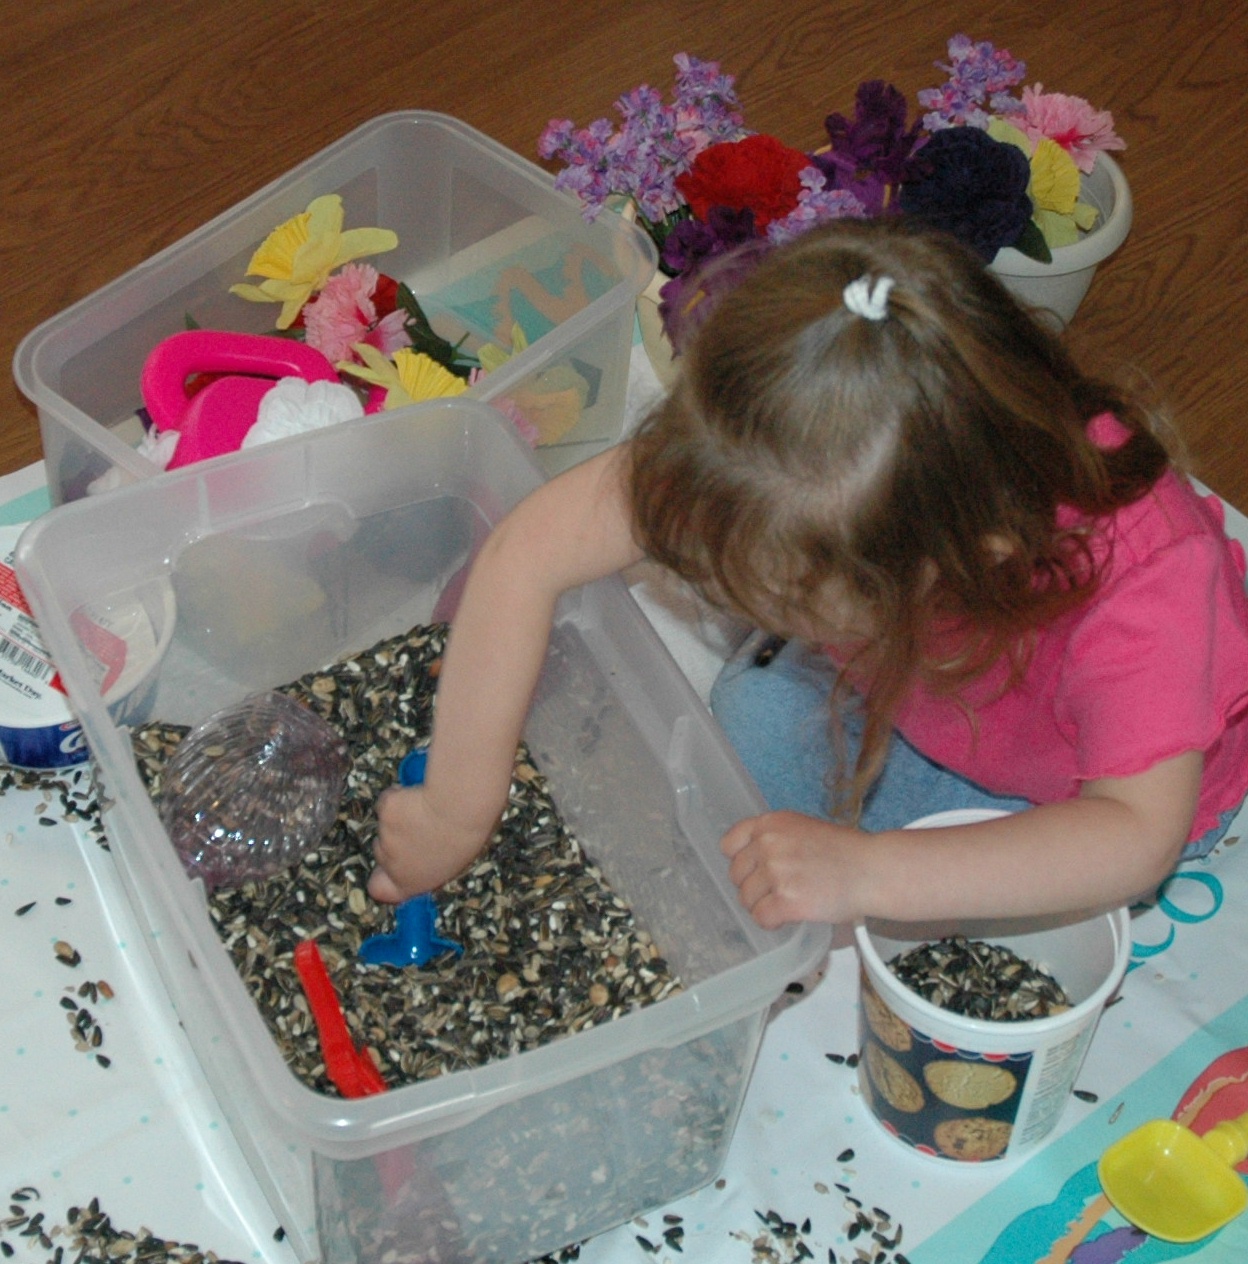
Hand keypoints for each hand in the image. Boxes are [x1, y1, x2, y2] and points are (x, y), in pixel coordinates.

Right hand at [368, 784, 492, 903]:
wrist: (457, 809)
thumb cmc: (467, 836)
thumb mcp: (455, 863)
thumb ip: (433, 865)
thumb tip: (428, 852)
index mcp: (410, 882)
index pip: (380, 888)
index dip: (383, 877)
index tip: (392, 867)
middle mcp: (392, 863)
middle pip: (382, 851)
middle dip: (396, 840)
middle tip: (420, 828)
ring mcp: (385, 835)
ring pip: (386, 824)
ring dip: (399, 817)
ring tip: (427, 811)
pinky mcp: (385, 810)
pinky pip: (388, 801)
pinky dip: (398, 797)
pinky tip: (419, 795)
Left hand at [720, 811, 867, 928]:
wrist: (872, 870)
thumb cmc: (844, 851)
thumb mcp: (803, 829)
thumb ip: (774, 839)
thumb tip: (751, 861)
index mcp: (771, 823)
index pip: (729, 844)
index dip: (741, 861)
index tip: (755, 870)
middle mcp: (768, 844)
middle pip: (736, 875)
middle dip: (754, 886)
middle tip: (779, 890)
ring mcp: (776, 872)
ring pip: (746, 899)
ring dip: (763, 905)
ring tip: (789, 901)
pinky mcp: (786, 901)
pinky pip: (761, 918)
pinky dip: (772, 922)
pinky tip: (790, 915)